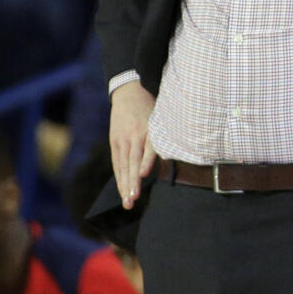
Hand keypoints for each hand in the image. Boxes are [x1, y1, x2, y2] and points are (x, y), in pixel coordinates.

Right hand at [110, 81, 156, 208]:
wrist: (128, 91)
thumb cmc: (151, 106)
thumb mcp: (161, 114)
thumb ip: (166, 134)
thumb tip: (178, 152)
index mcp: (148, 128)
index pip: (148, 147)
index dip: (146, 161)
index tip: (144, 174)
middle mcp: (134, 135)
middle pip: (132, 161)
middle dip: (132, 181)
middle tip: (133, 199)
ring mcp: (122, 140)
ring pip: (123, 166)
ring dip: (125, 185)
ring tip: (128, 202)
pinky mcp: (115, 142)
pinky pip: (117, 163)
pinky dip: (120, 177)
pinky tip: (123, 190)